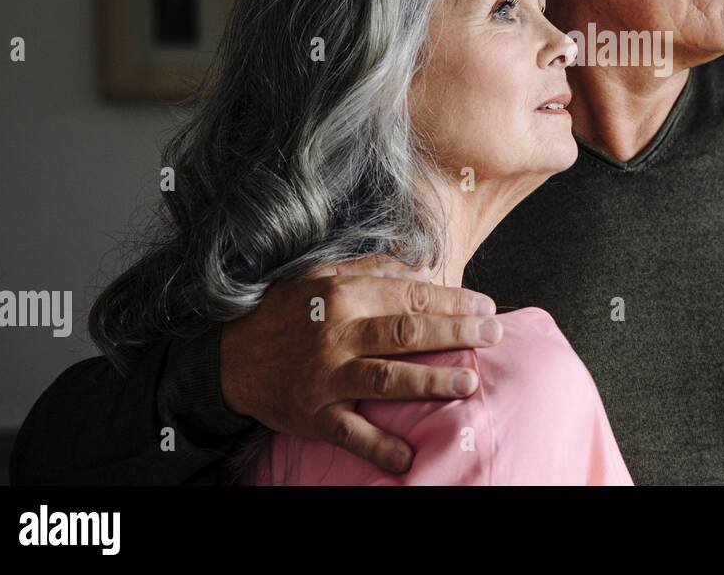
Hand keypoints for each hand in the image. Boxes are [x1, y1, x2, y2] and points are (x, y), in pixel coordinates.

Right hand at [218, 253, 501, 473]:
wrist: (228, 358)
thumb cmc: (284, 313)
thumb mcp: (321, 276)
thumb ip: (372, 268)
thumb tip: (422, 266)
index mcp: (343, 296)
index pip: (410, 295)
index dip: (453, 300)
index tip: (486, 305)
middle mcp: (337, 335)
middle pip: (407, 331)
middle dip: (456, 332)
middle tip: (494, 335)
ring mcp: (326, 377)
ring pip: (386, 378)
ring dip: (430, 381)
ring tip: (468, 383)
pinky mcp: (314, 414)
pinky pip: (351, 432)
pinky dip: (379, 446)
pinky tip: (408, 457)